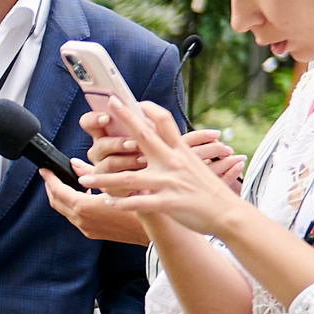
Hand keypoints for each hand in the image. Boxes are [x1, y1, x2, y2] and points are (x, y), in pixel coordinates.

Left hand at [42, 172, 151, 245]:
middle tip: (50, 175)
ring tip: (64, 182)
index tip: (45, 169)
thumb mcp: (114, 183)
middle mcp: (81, 220)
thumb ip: (91, 173)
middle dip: (51, 187)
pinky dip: (73, 205)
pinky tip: (83, 195)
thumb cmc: (138, 204)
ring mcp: (86, 228)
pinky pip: (75, 217)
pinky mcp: (92, 233)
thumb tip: (75, 163)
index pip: (58, 191)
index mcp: (84, 207)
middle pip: (57, 202)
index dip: (49, 178)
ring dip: (62, 196)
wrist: (152, 230)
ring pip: (65, 211)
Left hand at [80, 97, 247, 237]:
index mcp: (180, 151)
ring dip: (104, 178)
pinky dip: (122, 202)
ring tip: (85, 178)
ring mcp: (170, 181)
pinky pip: (140, 202)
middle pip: (145, 136)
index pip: (165, 122)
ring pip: (130, 177)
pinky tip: (107, 202)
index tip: (134, 101)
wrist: (228, 213)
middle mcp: (174, 162)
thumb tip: (163, 142)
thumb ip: (176, 153)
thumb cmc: (208, 190)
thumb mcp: (194, 165)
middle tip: (109, 105)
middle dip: (126, 119)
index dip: (149, 109)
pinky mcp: (169, 202)